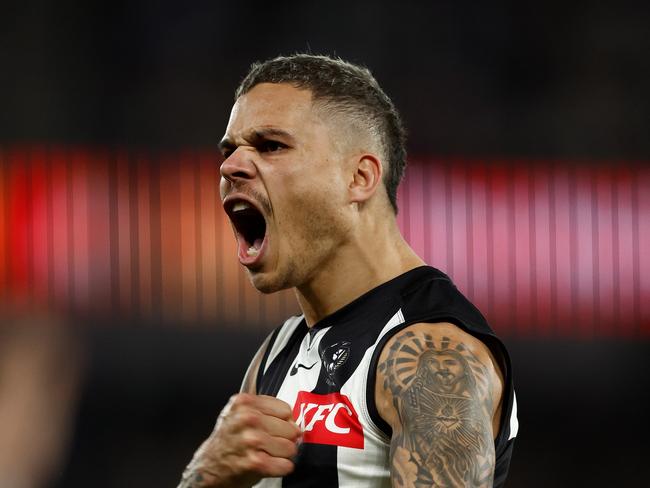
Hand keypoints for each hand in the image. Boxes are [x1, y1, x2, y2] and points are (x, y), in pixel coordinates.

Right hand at [178, 393, 300, 487]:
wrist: (208, 466)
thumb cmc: (227, 440)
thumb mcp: (238, 413)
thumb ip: (263, 409)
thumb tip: (293, 419)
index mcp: (245, 402)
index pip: (285, 409)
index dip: (284, 421)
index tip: (278, 427)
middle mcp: (247, 419)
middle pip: (290, 428)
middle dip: (285, 439)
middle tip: (272, 443)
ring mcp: (251, 440)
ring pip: (289, 447)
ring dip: (283, 454)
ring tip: (270, 454)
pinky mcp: (254, 462)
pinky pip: (285, 465)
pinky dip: (282, 467)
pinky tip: (271, 464)